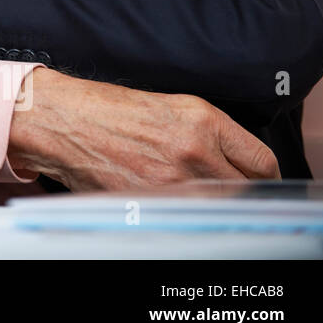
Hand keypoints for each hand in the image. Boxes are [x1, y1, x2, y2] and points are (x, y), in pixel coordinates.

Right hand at [7, 68, 279, 190]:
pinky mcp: (150, 202)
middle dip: (234, 191)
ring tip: (183, 191)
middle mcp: (195, 151)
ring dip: (207, 203)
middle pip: (245, 191)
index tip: (252, 180)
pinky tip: (159, 197)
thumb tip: (232, 163)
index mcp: (203, 120)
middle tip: (216, 188)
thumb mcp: (168, 106)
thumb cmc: (105, 109)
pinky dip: (178, 212)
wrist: (60, 120)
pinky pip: (183, 216)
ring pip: (216, 206)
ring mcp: (174, 181)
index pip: (262, 163)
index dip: (260, 177)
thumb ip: (207, 133)